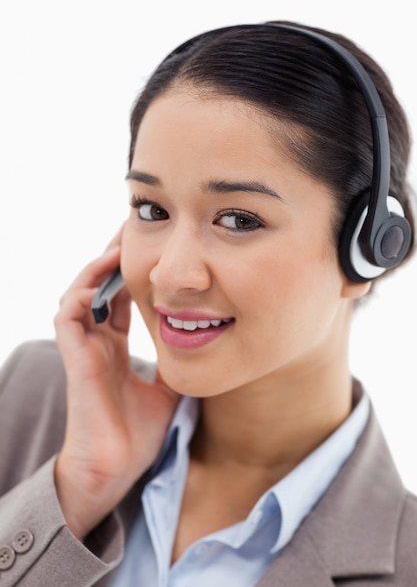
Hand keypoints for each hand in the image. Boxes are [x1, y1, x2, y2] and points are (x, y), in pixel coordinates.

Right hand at [54, 227, 178, 537]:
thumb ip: (180, 362)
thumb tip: (207, 341)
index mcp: (116, 347)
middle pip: (101, 287)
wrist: (117, 468)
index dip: (134, 272)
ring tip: (120, 243)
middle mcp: (98, 341)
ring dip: (98, 267)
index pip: (121, 297)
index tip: (154, 248)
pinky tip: (104, 277)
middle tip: (136, 229)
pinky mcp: (76, 358)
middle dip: (115, 257)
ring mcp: (85, 348)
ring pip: (81, 293)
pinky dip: (83, 292)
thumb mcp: (170, 387)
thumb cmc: (139, 433)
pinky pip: (69, 316)